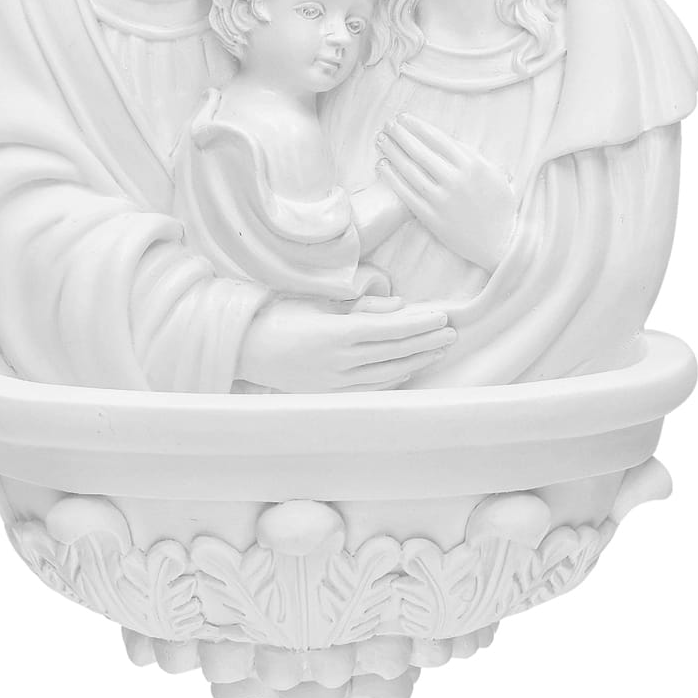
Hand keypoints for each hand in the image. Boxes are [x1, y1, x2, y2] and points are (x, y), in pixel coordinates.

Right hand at [237, 295, 455, 391]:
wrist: (246, 349)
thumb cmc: (280, 317)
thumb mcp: (319, 303)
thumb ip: (361, 305)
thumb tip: (400, 306)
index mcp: (334, 335)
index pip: (388, 330)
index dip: (417, 325)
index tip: (441, 317)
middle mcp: (338, 362)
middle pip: (393, 352)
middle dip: (425, 342)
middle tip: (452, 334)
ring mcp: (335, 382)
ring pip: (386, 373)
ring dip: (416, 361)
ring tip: (438, 351)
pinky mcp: (331, 394)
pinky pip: (371, 388)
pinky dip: (394, 378)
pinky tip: (410, 369)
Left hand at [376, 115, 516, 270]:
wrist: (501, 243)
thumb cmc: (501, 208)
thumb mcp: (496, 175)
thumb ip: (475, 157)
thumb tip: (452, 142)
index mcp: (473, 165)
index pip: (438, 138)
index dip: (418, 126)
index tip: (404, 118)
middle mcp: (456, 179)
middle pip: (420, 151)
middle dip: (401, 135)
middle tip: (388, 124)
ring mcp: (442, 199)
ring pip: (410, 170)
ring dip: (393, 152)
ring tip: (381, 140)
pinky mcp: (431, 217)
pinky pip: (407, 194)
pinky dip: (392, 178)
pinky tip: (382, 166)